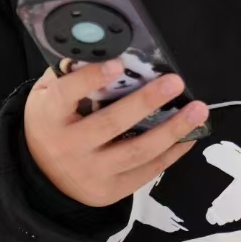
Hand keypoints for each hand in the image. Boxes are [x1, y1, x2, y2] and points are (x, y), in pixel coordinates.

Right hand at [23, 58, 208, 207]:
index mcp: (48, 117)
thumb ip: (69, 74)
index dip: (90, 79)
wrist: (42, 178)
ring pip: (137, 151)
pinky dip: (172, 153)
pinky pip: (147, 171)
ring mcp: (90, 173)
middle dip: (146, 102)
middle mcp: (68, 147)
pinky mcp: (110, 191)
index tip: (118, 64)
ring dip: (172, 130)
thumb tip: (108, 49)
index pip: (66, 95)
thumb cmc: (52, 124)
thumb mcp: (47, 96)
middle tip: (175, 82)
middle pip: (111, 124)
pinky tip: (190, 135)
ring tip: (198, 111)